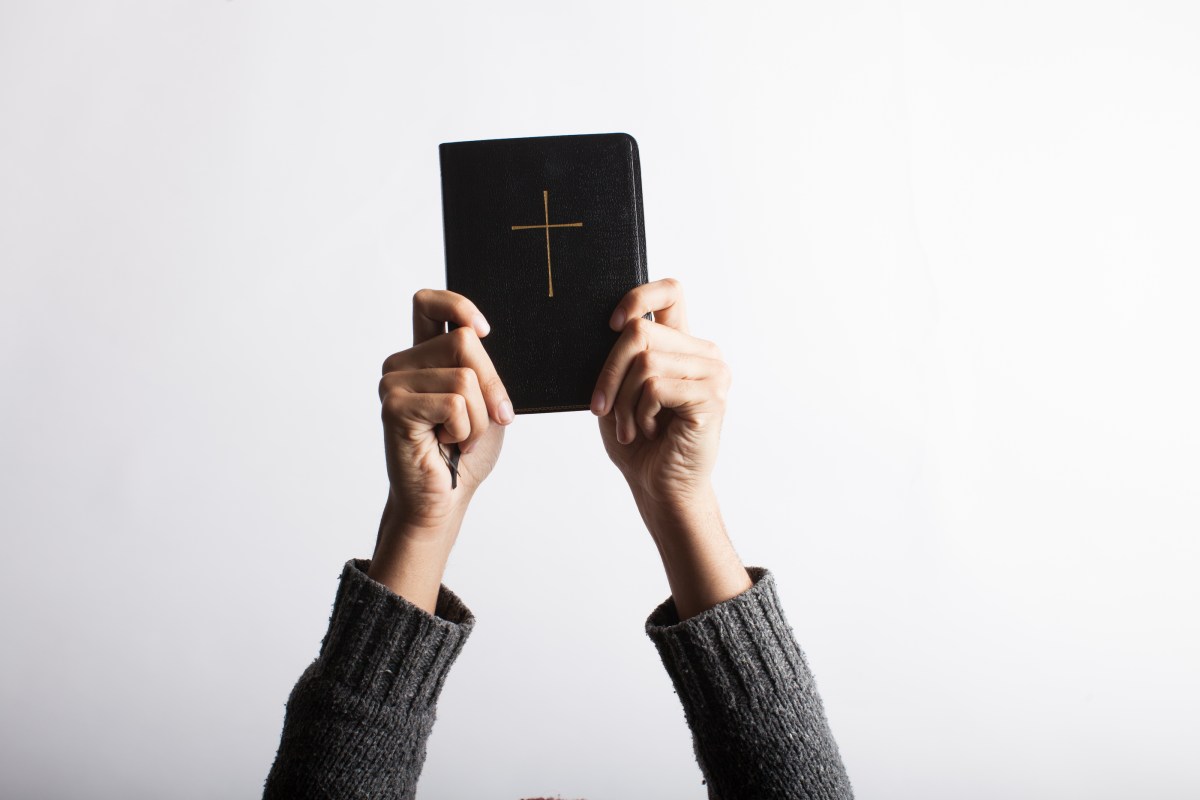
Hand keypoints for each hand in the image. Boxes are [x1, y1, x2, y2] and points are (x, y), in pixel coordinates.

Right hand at [370, 289, 513, 610]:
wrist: (445, 500)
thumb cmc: (465, 453)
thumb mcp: (485, 401)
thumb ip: (480, 366)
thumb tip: (481, 333)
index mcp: (422, 355)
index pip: (428, 302)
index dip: (458, 304)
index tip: (485, 329)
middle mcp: (402, 364)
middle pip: (465, 341)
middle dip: (492, 386)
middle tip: (489, 421)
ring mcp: (393, 383)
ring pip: (465, 378)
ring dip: (479, 419)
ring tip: (460, 438)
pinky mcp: (395, 407)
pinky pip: (455, 404)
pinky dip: (466, 431)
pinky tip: (446, 444)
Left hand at [591, 278, 730, 505]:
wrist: (660, 487)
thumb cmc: (639, 442)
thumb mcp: (620, 390)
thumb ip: (622, 356)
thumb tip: (610, 326)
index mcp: (682, 345)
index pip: (670, 291)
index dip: (637, 296)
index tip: (610, 325)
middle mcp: (704, 352)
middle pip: (639, 330)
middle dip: (609, 372)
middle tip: (603, 408)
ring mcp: (713, 373)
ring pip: (645, 361)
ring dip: (624, 401)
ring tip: (632, 427)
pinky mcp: (712, 396)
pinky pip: (656, 387)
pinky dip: (640, 413)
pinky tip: (648, 432)